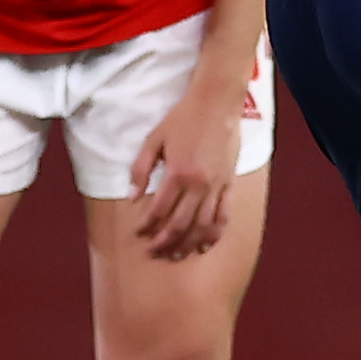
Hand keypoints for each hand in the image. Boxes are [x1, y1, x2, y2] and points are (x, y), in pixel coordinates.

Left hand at [129, 82, 243, 259]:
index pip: (158, 210)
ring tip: (176, 256)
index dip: (146, 226)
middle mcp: (198, 185)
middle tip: (153, 252)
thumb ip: (141, 169)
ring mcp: (216, 187)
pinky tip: (204, 245)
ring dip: (187, 244)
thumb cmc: (183, 119)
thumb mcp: (154, 139)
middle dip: (164, 242)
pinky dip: (214, 234)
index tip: (138, 234)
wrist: (217, 103)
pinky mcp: (228, 184)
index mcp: (177, 174)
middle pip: (179, 224)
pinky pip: (223, 216)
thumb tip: (131, 196)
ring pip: (201, 226)